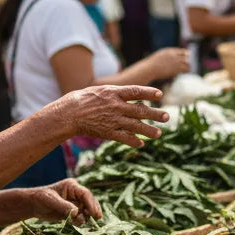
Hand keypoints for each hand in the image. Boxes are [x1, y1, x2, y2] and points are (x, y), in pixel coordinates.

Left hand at [28, 179, 100, 222]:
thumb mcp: (51, 200)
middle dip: (92, 210)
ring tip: (75, 221)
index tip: (95, 214)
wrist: (33, 205)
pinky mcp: (72, 213)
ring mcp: (75, 204)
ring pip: (86, 211)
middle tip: (97, 219)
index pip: (85, 194)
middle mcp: (76, 195)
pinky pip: (80, 218)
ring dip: (84, 217)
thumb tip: (76, 213)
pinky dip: (79, 222)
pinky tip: (73, 223)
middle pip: (89, 202)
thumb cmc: (41, 198)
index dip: (92, 203)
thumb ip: (64, 206)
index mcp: (72, 187)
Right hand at [54, 84, 168, 147]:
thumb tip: (133, 96)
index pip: (135, 91)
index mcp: (114, 93)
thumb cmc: (83, 99)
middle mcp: (116, 106)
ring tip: (158, 134)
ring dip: (148, 130)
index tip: (160, 95)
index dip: (148, 92)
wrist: (68, 114)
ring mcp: (112, 119)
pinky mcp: (107, 131)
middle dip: (155, 114)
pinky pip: (124, 137)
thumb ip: (117, 93)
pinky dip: (133, 141)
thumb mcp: (100, 90)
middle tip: (167, 117)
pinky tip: (141, 143)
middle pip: (140, 110)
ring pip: (135, 126)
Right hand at [149, 47, 189, 77]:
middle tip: (188, 64)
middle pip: (186, 56)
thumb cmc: (152, 64)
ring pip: (187, 63)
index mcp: (169, 51)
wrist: (149, 69)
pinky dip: (187, 70)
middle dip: (187, 60)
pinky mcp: (176, 68)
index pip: (182, 51)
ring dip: (187, 66)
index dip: (185, 54)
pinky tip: (185, 72)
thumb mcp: (159, 56)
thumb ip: (167, 55)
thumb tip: (172, 57)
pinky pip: (186, 69)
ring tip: (187, 69)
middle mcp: (173, 55)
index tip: (186, 57)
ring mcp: (175, 61)